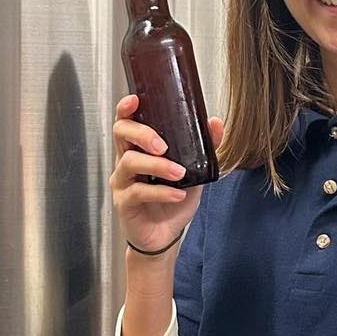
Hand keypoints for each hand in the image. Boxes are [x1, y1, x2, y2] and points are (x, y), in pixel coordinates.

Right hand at [109, 95, 223, 255]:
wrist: (166, 235)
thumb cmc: (173, 201)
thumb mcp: (194, 171)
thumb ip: (204, 147)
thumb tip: (215, 122)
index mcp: (139, 148)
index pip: (126, 121)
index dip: (126, 108)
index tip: (135, 100)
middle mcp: (126, 161)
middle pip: (122, 134)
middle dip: (143, 134)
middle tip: (162, 145)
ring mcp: (123, 182)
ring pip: (129, 162)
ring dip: (157, 165)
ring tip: (179, 173)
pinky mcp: (124, 202)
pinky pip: (138, 192)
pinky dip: (161, 192)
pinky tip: (178, 194)